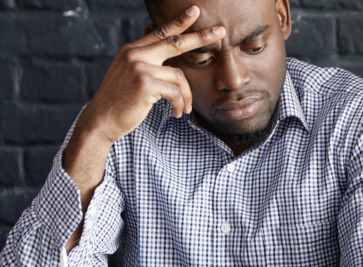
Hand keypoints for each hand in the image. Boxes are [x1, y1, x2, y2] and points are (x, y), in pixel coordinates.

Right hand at [75, 5, 225, 143]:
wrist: (101, 120)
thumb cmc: (120, 101)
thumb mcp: (130, 75)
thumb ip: (147, 63)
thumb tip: (167, 59)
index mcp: (132, 50)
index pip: (160, 32)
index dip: (179, 21)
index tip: (195, 11)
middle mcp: (134, 54)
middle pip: (176, 43)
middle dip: (201, 37)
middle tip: (221, 31)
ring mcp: (139, 67)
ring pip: (179, 76)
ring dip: (186, 96)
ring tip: (185, 109)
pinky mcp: (145, 84)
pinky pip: (176, 92)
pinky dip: (181, 104)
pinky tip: (178, 113)